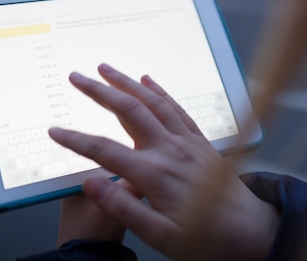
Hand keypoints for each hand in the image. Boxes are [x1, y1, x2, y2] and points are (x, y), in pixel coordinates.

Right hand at [49, 63, 278, 260]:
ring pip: (153, 102)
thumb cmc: (208, 238)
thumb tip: (91, 184)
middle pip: (128, 111)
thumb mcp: (161, 236)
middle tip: (77, 77)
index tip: (55, 130)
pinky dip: (160, 92)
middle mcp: (171, 150)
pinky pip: (177, 109)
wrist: (251, 230)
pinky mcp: (201, 142)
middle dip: (99, 91)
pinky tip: (149, 81)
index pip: (105, 150)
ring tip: (106, 69)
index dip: (76, 140)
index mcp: (156, 174)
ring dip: (127, 83)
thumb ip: (124, 209)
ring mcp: (188, 142)